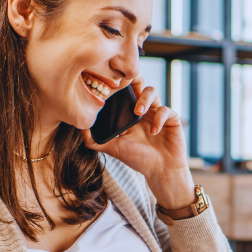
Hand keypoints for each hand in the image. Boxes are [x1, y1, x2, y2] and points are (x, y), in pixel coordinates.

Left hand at [83, 75, 193, 209]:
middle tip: (126, 83)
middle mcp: (143, 111)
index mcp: (129, 115)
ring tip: (138, 112)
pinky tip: (154, 132)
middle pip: (138, 84)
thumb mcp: (113, 149)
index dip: (118, 85)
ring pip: (152, 91)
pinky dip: (159, 118)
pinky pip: (165, 110)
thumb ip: (95, 141)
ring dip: (144, 99)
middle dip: (133, 79)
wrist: (161, 172)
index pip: (123, 93)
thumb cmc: (139, 160)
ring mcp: (157, 114)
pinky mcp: (172, 119)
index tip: (111, 85)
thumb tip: (80, 129)